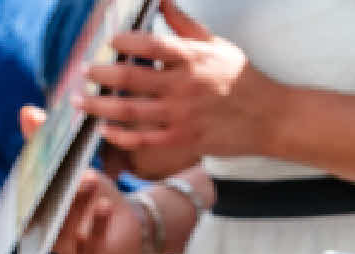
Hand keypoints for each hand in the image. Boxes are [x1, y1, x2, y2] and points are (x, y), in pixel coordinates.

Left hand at [80, 1, 283, 161]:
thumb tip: (161, 0)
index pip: (147, 44)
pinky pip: (146, 138)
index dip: (122, 41)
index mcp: (192, 59)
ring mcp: (184, 115)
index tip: (110, 42)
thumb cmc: (244, 80)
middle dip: (100, 73)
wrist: (274, 119)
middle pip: (130, 78)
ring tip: (80, 101)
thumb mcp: (218, 45)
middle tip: (84, 72)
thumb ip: (185, 25)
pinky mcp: (186, 138)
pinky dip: (121, 136)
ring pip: (130, 110)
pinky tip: (105, 130)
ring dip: (99, 105)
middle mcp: (184, 86)